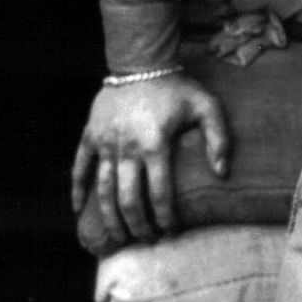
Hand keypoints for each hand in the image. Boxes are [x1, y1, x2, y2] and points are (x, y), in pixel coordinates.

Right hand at [70, 76, 229, 247]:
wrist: (141, 62)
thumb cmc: (177, 87)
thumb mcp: (207, 107)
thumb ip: (219, 139)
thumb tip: (223, 173)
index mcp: (156, 144)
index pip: (160, 192)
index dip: (165, 216)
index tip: (170, 231)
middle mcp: (128, 148)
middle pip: (128, 198)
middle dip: (137, 224)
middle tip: (146, 239)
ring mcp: (106, 143)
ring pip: (104, 189)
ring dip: (110, 216)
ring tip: (119, 235)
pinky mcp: (90, 135)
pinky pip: (79, 167)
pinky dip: (78, 189)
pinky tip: (79, 209)